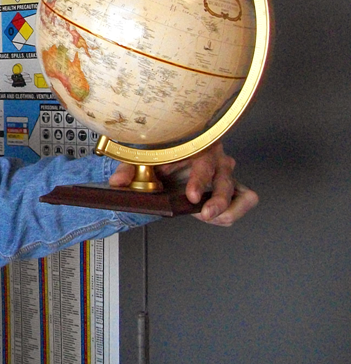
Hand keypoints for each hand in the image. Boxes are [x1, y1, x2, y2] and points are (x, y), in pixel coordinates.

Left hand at [108, 142, 258, 225]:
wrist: (168, 153)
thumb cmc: (161, 151)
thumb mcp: (143, 156)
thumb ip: (129, 169)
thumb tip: (117, 183)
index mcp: (196, 146)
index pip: (204, 163)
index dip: (199, 180)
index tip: (192, 196)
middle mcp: (215, 158)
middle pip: (226, 180)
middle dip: (219, 200)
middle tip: (206, 214)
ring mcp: (225, 174)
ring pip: (242, 193)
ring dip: (230, 208)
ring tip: (213, 218)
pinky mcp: (230, 187)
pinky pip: (245, 199)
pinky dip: (235, 210)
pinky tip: (216, 215)